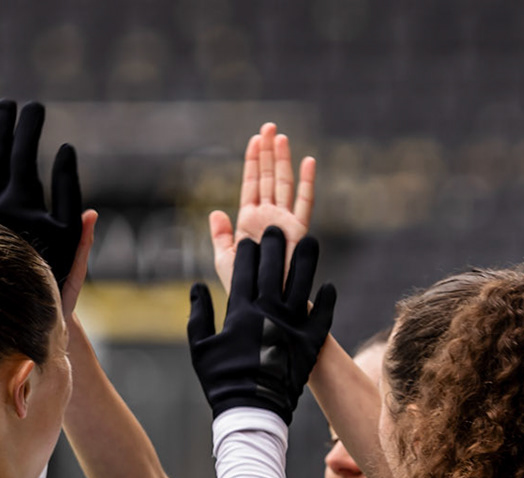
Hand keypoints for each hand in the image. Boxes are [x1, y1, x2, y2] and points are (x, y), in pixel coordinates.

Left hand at [0, 100, 85, 297]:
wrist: (15, 314)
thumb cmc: (51, 278)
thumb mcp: (72, 242)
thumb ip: (70, 196)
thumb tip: (67, 153)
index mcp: (22, 203)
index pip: (23, 152)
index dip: (29, 126)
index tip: (35, 106)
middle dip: (2, 125)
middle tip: (7, 103)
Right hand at [188, 227, 336, 422]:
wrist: (251, 411)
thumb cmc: (221, 380)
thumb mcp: (200, 347)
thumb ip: (198, 314)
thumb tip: (196, 286)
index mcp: (240, 312)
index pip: (244, 270)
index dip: (246, 252)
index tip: (248, 239)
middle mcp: (268, 313)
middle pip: (274, 268)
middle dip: (274, 245)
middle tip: (276, 229)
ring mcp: (291, 326)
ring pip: (302, 283)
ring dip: (306, 260)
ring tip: (309, 241)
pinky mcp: (309, 342)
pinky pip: (321, 316)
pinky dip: (326, 301)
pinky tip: (329, 286)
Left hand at [209, 123, 314, 293]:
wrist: (263, 305)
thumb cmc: (244, 286)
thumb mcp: (224, 260)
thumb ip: (220, 236)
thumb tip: (215, 212)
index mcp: (249, 220)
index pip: (251, 184)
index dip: (252, 161)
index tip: (254, 139)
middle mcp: (268, 217)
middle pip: (269, 177)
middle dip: (268, 152)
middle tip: (268, 126)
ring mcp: (284, 222)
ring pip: (284, 184)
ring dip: (282, 160)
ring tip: (280, 137)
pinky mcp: (298, 231)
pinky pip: (304, 203)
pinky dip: (307, 182)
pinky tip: (308, 161)